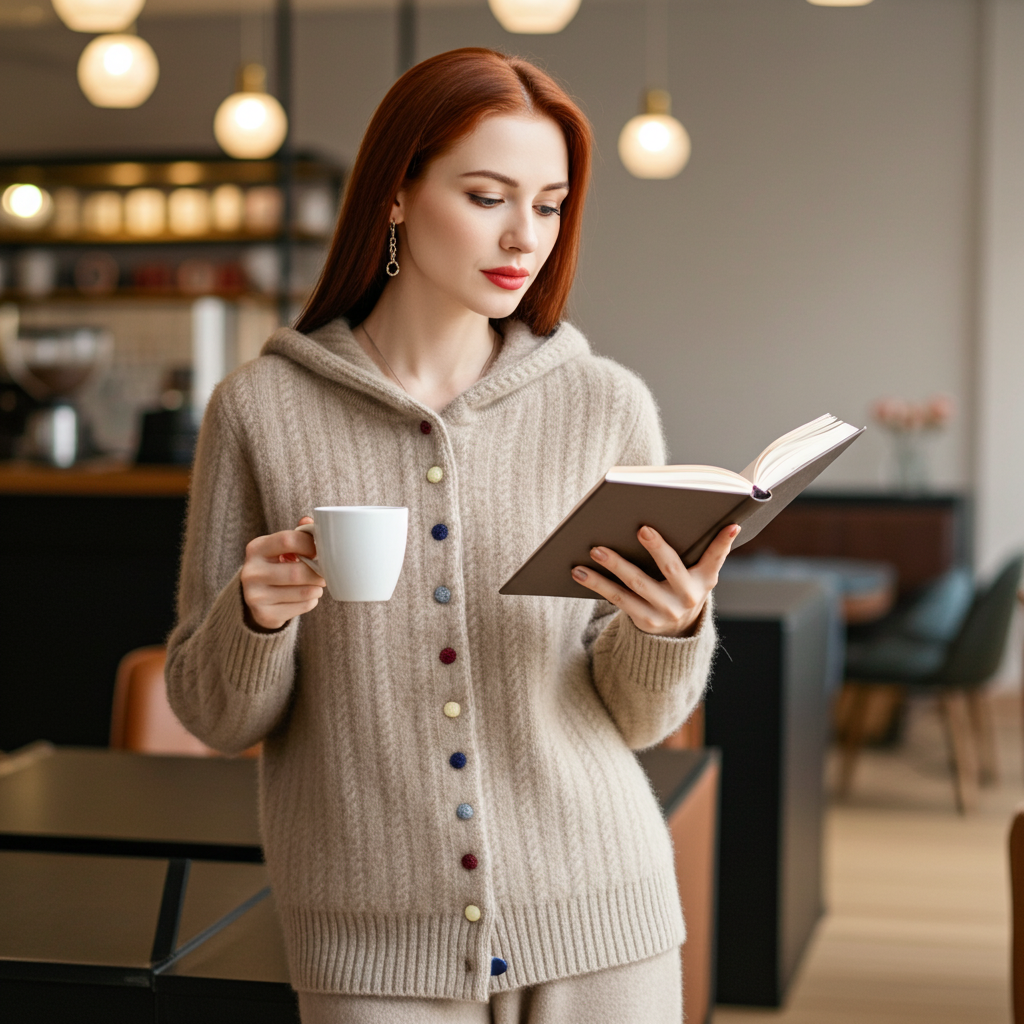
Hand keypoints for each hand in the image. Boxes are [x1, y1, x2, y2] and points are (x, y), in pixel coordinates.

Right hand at [240, 516, 325, 630]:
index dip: (310, 544)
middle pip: (297, 572)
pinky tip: (307, 597)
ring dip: (317, 588)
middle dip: (318, 573)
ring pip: (303, 592)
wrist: (256, 598)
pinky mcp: (264, 615)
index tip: (320, 550)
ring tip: (316, 584)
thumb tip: (310, 521)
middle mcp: (251, 572)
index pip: (288, 540)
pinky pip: (301, 607)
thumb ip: (297, 534)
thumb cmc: (276, 565)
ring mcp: (255, 596)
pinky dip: (311, 601)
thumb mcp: (280, 547)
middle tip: (325, 573)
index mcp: (256, 548)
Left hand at [571, 524, 739, 636]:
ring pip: (636, 584)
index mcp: (704, 579)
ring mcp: (664, 610)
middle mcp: (687, 597)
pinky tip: (579, 570)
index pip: (716, 558)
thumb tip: (732, 524)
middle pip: (670, 568)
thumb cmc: (684, 587)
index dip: (722, 543)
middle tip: (640, 528)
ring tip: (595, 550)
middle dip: (657, 548)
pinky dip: (597, 584)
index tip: (729, 524)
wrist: (676, 631)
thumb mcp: (703, 573)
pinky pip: (617, 598)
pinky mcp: (643, 620)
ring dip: (614, 565)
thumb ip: (712, 551)